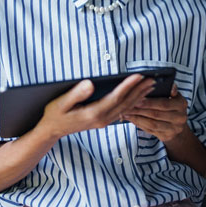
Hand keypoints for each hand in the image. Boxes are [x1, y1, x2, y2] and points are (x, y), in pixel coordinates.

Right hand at [36, 74, 154, 140]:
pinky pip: (122, 112)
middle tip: (153, 79)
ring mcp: (104, 121)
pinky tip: (138, 97)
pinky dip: (133, 103)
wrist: (52, 130)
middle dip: (140, 90)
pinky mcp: (104, 121)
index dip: (128, 86)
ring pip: (127, 108)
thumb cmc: (55, 114)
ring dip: (139, 96)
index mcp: (93, 113)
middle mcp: (102, 119)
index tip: (139, 76)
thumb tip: (90, 84)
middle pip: (126, 103)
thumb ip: (76, 93)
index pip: (116, 97)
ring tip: (150, 86)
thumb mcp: (61, 103)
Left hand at [122, 84, 187, 142]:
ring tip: (126, 112)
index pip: (164, 104)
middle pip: (156, 114)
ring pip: (152, 124)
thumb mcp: (174, 96)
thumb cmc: (172, 105)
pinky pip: (150, 130)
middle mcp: (180, 118)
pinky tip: (131, 119)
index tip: (137, 98)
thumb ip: (170, 90)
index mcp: (181, 105)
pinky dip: (139, 124)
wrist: (178, 124)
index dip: (150, 102)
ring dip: (137, 118)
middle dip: (141, 110)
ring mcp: (174, 129)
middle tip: (128, 105)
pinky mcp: (167, 137)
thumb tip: (171, 86)